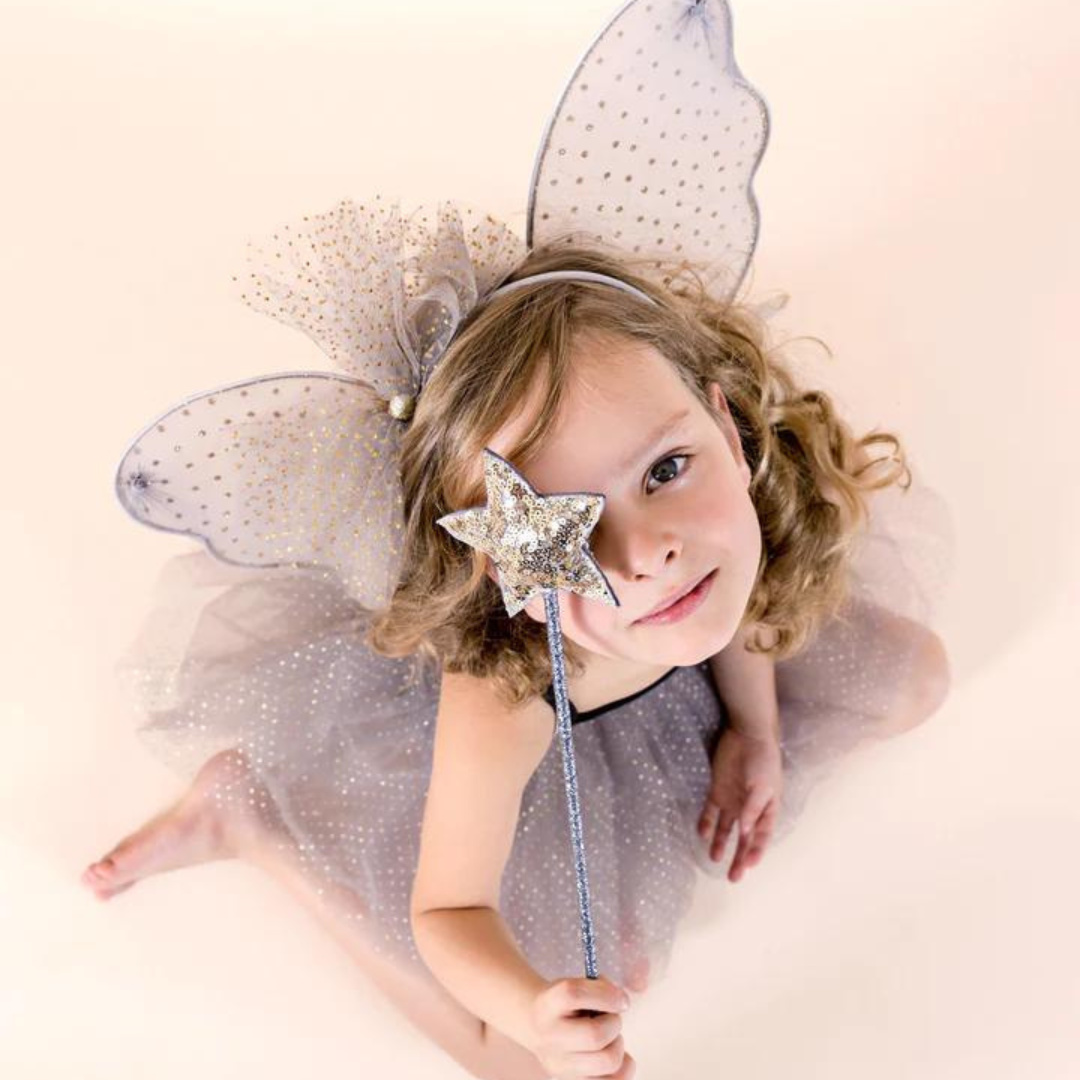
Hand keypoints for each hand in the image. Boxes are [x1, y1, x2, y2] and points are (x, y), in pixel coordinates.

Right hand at [529, 975, 635, 1078]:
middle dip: (614, 1023)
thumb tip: (621, 1001)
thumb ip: (598, 986)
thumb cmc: (565, 1005)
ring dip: (618, 1045)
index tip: (621, 998)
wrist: (537, 1027)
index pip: (574, 994)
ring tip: (610, 1038)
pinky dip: (624, 1067)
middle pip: (595, 1034)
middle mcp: (550, 1038)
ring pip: (607, 1061)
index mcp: (548, 1005)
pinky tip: (615, 1053)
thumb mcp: (573, 985)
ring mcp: (560, 1066)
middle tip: (612, 1018)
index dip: (604, 994)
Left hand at [698, 724, 782, 881]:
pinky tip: (700, 834)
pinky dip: (705, 822)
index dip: (757, 852)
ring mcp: (732, 801)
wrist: (747, 735)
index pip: (761, 836)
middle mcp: (749, 810)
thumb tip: (745, 832)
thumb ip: (753, 809)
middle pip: (744, 839)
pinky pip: (710, 811)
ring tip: (713, 859)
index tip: (750, 866)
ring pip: (726, 828)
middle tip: (733, 878)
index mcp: (766, 809)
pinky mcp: (717, 791)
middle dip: (739, 858)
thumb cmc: (763, 761)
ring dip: (720, 843)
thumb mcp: (763, 786)